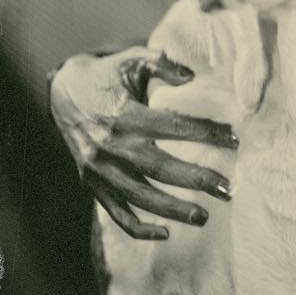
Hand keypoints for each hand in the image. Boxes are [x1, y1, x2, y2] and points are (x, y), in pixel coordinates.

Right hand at [49, 46, 236, 239]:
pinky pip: (116, 213)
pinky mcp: (92, 184)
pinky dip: (138, 228)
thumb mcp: (131, 60)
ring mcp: (99, 170)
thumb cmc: (107, 75)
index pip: (174, 128)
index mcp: (124, 116)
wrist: (62, 93)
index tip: (234, 140)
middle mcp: (111, 147)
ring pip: (140, 198)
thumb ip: (161, 64)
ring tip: (204, 216)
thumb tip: (191, 76)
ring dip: (173, 210)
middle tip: (228, 190)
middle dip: (197, 181)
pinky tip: (166, 234)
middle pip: (161, 169)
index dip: (206, 134)